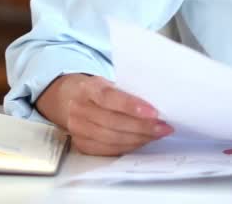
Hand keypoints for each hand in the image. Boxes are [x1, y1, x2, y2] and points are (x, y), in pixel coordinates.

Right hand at [35, 74, 173, 155]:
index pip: (109, 98)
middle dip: (142, 127)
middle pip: (113, 122)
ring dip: (139, 138)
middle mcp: (79, 109)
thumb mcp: (106, 82)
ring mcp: (78, 129)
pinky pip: (108, 150)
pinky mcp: (81, 144)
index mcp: (87, 88)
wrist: (68, 98)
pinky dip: (128, 146)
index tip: (153, 112)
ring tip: (158, 134)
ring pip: (112, 138)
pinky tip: (142, 141)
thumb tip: (156, 103)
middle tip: (164, 126)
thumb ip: (125, 90)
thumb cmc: (95, 89)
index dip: (131, 106)